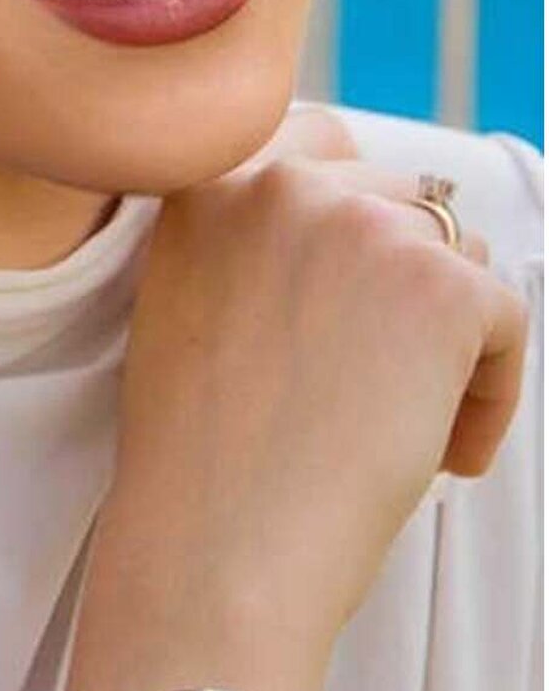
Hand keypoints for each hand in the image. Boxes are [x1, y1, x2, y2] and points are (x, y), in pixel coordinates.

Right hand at [101, 103, 530, 661]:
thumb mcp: (185, 302)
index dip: (354, 219)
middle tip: (380, 382)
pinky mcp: (440, 286)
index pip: (322, 142)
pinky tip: (445, 452)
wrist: (217, 548)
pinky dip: (491, 393)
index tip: (355, 295)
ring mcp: (364, 226)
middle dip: (405, 288)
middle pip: (400, 202)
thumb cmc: (199, 460)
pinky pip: (504, 319)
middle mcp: (284, 183)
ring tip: (408, 426)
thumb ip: (249, 241)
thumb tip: (351, 244)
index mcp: (208, 181)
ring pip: (458, 257)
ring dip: (449, 338)